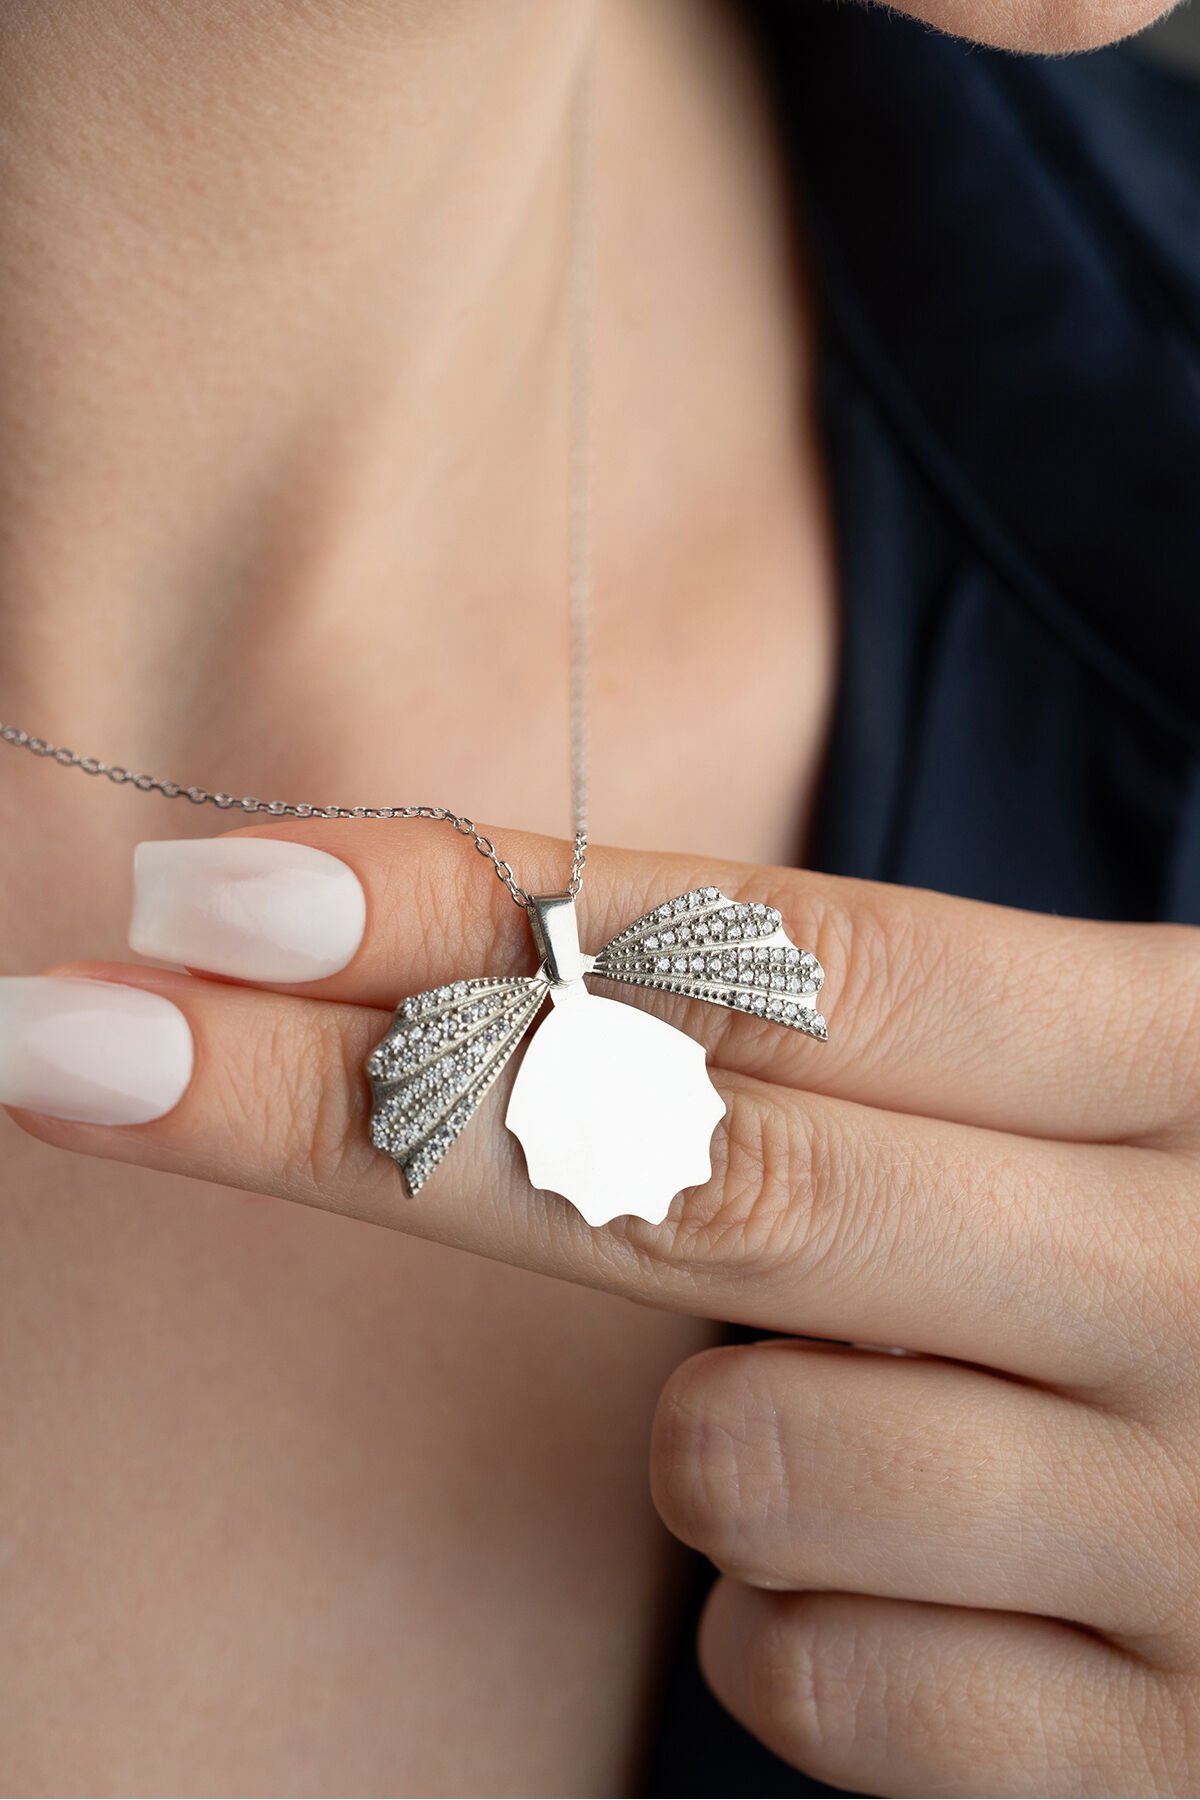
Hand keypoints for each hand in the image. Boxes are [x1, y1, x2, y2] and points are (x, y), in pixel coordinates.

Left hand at [7, 821, 1199, 1794]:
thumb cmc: (1166, 1263)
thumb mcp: (1055, 1118)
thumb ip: (827, 1061)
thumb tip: (456, 973)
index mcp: (1180, 1059)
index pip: (778, 958)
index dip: (476, 913)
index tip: (215, 898)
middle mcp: (1199, 1273)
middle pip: (690, 1172)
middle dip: (350, 1111)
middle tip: (86, 1044)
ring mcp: (1192, 1529)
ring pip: (732, 1459)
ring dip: (716, 1437)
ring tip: (864, 1407)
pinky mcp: (1162, 1753)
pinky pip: (808, 1680)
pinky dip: (803, 1629)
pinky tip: (935, 1584)